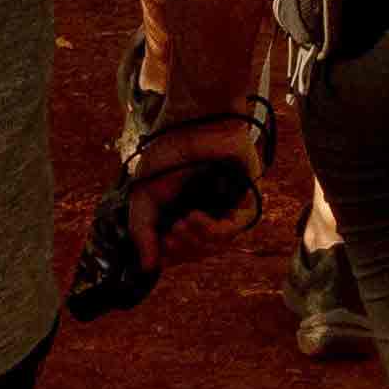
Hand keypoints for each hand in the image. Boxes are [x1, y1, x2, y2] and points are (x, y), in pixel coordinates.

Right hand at [65, 126, 259, 320]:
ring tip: (180, 223)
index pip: (179, 251)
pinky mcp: (245, 200)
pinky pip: (233, 229)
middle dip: (181, 250)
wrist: (194, 120)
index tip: (159, 248)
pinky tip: (194, 217)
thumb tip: (147, 269)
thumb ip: (143, 230)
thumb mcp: (144, 195)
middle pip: (196, 252)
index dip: (169, 256)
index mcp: (182, 214)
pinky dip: (212, 230)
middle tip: (168, 235)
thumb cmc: (169, 152)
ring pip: (215, 246)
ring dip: (194, 240)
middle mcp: (206, 214)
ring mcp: (226, 208)